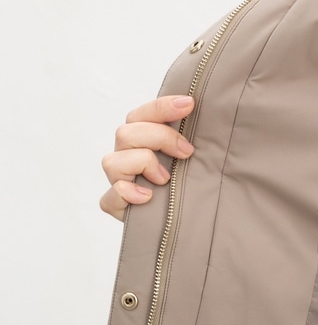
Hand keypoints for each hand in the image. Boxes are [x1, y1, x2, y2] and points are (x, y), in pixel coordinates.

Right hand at [100, 95, 195, 220]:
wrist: (184, 220)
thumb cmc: (190, 185)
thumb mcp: (194, 158)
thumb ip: (190, 137)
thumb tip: (200, 109)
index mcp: (142, 139)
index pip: (142, 114)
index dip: (162, 107)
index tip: (189, 104)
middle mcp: (126, 156)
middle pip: (126, 133)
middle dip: (159, 137)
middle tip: (186, 152)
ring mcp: (118, 180)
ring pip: (113, 161)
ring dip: (142, 164)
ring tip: (165, 179)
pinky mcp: (115, 205)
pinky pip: (110, 197)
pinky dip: (128, 194)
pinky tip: (148, 197)